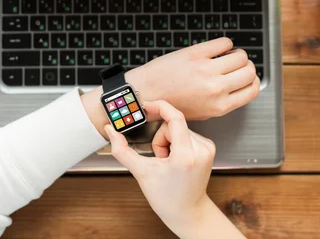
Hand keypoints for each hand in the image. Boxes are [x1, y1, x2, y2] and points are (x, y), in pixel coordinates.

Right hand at [104, 100, 244, 238]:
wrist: (188, 212)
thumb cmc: (167, 198)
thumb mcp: (141, 173)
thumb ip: (122, 150)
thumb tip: (110, 131)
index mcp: (186, 156)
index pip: (175, 118)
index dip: (159, 107)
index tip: (147, 106)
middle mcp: (201, 149)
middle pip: (172, 124)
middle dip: (160, 138)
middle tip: (159, 159)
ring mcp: (207, 148)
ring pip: (179, 128)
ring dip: (168, 141)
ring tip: (168, 162)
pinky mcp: (208, 147)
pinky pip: (187, 133)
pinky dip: (177, 143)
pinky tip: (177, 160)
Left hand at [128, 37, 259, 119]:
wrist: (146, 93)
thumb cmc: (172, 103)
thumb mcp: (203, 112)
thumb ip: (223, 101)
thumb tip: (239, 86)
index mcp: (220, 106)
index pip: (253, 89)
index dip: (253, 81)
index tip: (247, 77)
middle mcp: (216, 88)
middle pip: (250, 71)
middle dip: (246, 66)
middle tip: (236, 65)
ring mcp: (206, 70)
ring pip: (240, 55)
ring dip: (237, 54)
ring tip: (227, 55)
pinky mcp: (196, 54)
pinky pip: (224, 42)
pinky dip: (225, 43)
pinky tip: (218, 48)